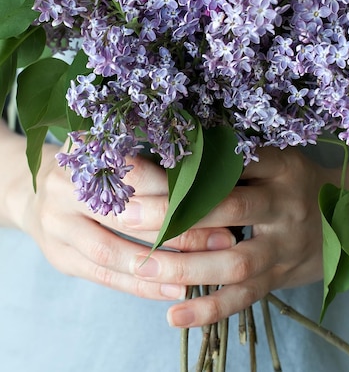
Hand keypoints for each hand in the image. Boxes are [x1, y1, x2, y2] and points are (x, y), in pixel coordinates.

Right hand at [2, 124, 234, 302]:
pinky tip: (174, 290)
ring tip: (202, 271)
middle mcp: (64, 189)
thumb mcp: (112, 147)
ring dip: (161, 266)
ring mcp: (57, 226)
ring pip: (112, 252)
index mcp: (84, 153)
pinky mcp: (60, 258)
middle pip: (125, 215)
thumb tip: (209, 170)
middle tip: (223, 237)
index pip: (135, 173)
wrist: (35, 190)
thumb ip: (148, 156)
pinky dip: (141, 286)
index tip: (217, 197)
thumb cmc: (92, 166)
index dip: (176, 188)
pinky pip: (104, 277)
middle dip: (178, 230)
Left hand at [122, 143, 348, 328]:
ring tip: (143, 266)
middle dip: (179, 215)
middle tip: (132, 216)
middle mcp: (284, 205)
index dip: (186, 164)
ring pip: (234, 260)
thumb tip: (173, 146)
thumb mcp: (276, 155)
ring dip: (187, 266)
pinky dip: (209, 310)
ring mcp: (283, 246)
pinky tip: (174, 315)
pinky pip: (244, 297)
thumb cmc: (296, 180)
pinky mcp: (279, 278)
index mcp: (280, 167)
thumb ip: (236, 154)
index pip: (230, 162)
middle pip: (229, 209)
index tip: (142, 165)